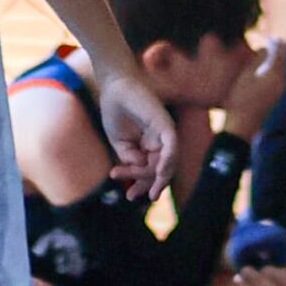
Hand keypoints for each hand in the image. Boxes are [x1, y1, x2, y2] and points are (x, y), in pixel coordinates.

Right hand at [97, 66, 175, 203]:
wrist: (113, 89)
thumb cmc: (116, 113)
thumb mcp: (120, 143)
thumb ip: (130, 158)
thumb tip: (141, 169)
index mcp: (151, 147)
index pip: (153, 171)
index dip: (142, 185)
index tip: (129, 196)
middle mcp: (161, 142)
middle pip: (160, 170)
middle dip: (146, 185)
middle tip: (131, 195)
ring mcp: (165, 134)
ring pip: (167, 163)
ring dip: (151, 177)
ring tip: (136, 186)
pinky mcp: (166, 125)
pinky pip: (172, 147)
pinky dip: (167, 161)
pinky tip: (158, 172)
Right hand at [217, 37, 285, 141]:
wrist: (242, 125)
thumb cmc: (240, 98)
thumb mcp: (245, 75)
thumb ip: (257, 60)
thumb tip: (265, 48)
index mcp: (276, 74)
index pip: (281, 52)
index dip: (277, 42)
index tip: (271, 35)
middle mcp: (282, 81)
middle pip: (283, 60)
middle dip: (278, 51)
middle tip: (269, 42)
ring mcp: (280, 90)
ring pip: (282, 69)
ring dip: (275, 61)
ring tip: (265, 54)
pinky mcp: (275, 96)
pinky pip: (278, 77)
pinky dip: (273, 70)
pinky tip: (263, 69)